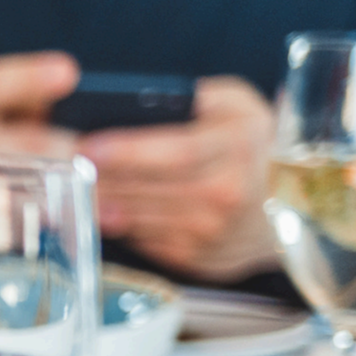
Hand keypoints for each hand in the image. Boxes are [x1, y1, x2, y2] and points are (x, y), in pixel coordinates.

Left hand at [82, 77, 279, 279]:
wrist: (293, 206)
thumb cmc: (255, 145)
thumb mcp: (240, 106)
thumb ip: (197, 97)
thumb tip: (137, 100)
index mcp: (238, 147)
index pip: (177, 151)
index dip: (128, 151)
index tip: (88, 146)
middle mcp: (227, 194)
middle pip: (149, 188)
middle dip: (100, 176)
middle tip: (61, 163)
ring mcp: (211, 232)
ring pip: (139, 217)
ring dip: (99, 202)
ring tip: (70, 184)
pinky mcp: (195, 258)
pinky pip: (143, 239)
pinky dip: (117, 224)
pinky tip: (98, 207)